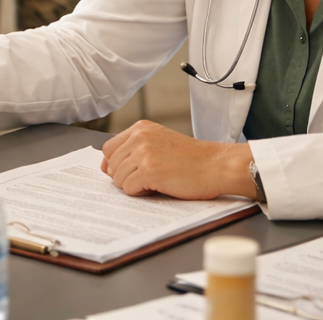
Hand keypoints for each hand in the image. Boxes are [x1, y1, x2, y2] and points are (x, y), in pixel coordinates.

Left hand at [100, 120, 256, 200]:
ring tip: (155, 182)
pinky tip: (158, 187)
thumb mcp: (160, 143)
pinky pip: (129, 188)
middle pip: (111, 165)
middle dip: (125, 176)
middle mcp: (139, 137)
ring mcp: (143, 153)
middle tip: (148, 178)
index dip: (116, 164)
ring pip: (117, 179)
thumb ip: (134, 149)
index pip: (108, 148)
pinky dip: (140, 193)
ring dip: (133, 186)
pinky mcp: (149, 171)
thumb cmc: (193, 158)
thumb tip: (105, 166)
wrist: (217, 165)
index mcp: (141, 128)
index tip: (130, 171)